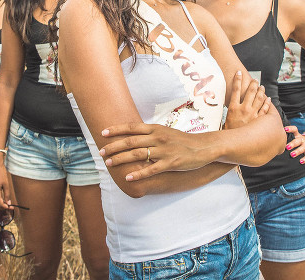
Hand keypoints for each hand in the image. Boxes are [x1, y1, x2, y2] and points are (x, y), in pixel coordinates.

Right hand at [0, 159, 12, 209]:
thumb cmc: (1, 174)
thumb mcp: (6, 185)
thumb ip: (7, 195)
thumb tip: (8, 203)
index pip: (0, 204)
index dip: (6, 207)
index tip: (12, 207)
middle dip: (2, 208)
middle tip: (10, 206)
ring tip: (6, 203)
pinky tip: (2, 199)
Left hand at [99, 123, 213, 180]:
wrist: (204, 147)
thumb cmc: (182, 141)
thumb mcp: (166, 132)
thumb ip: (150, 134)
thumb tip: (132, 136)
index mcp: (156, 129)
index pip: (132, 127)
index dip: (116, 130)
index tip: (103, 133)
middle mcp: (158, 137)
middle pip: (131, 141)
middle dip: (113, 147)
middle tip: (101, 152)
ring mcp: (164, 150)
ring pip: (138, 154)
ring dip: (121, 159)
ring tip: (109, 164)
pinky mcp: (171, 163)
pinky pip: (151, 169)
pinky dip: (138, 174)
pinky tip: (128, 177)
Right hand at [224, 72, 271, 129]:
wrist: (234, 144)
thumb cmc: (228, 132)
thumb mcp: (225, 119)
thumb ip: (229, 111)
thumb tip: (228, 103)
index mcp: (233, 108)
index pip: (236, 89)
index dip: (237, 79)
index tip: (239, 72)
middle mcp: (243, 109)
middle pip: (250, 92)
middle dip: (253, 84)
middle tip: (255, 80)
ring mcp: (252, 115)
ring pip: (259, 99)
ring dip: (261, 91)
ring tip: (261, 86)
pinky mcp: (258, 121)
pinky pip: (265, 109)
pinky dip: (267, 103)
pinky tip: (268, 98)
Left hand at [283, 126, 304, 164]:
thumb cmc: (296, 142)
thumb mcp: (293, 137)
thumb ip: (285, 137)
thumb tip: (271, 139)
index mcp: (297, 135)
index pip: (295, 130)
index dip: (290, 129)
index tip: (285, 129)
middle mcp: (302, 140)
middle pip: (298, 140)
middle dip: (292, 143)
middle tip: (286, 147)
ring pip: (302, 148)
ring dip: (297, 151)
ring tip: (292, 155)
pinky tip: (301, 161)